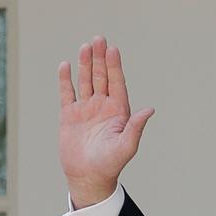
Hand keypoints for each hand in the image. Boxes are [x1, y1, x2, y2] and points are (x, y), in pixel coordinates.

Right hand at [58, 36, 154, 206]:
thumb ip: (136, 127)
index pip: (116, 83)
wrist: (88, 177)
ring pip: (85, 81)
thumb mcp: (126, 146)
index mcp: (118, 111)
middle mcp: (102, 106)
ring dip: (85, 65)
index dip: (115, 66)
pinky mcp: (69, 116)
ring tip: (85, 47)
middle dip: (100, 59)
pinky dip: (66, 80)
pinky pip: (67, 94)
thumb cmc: (111, 164)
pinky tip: (65, 65)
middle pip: (101, 77)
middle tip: (98, 39)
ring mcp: (86, 109)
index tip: (112, 49)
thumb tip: (150, 109)